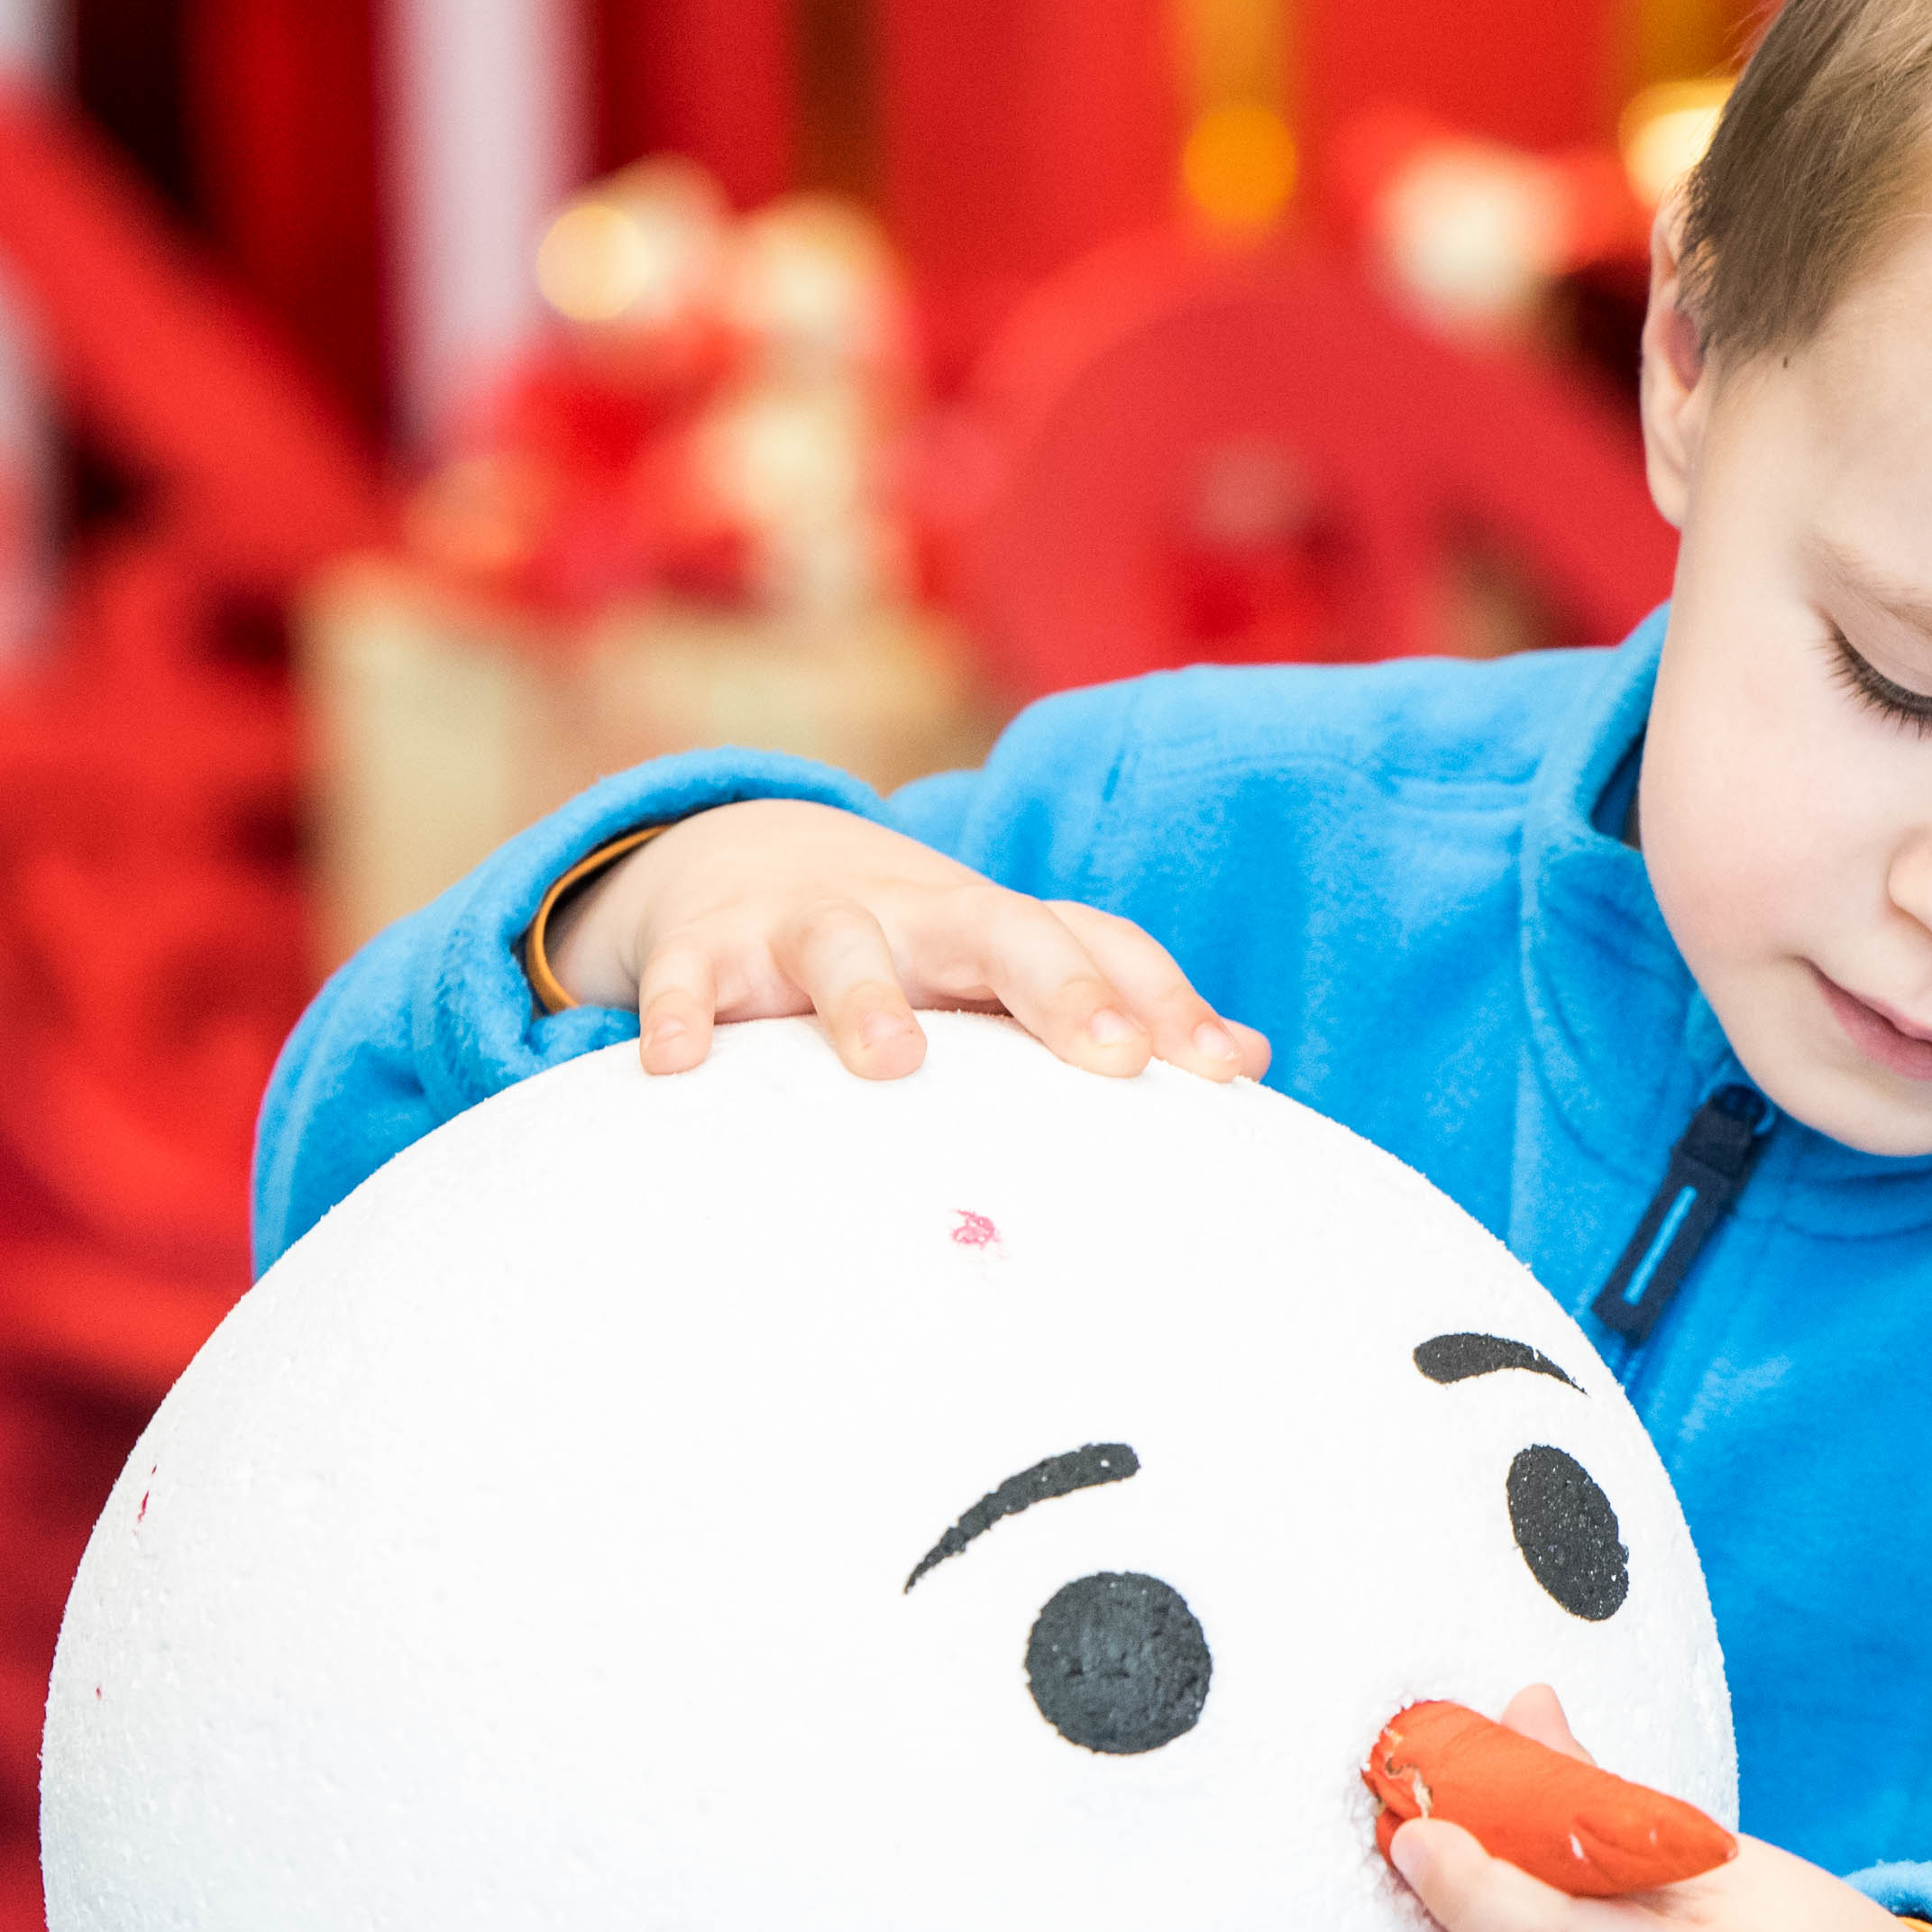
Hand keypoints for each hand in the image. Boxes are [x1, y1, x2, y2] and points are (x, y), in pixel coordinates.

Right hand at [545, 800, 1263, 1084]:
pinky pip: (692, 979)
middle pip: (999, 929)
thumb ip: (1114, 1008)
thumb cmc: (913, 949)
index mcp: (998, 926)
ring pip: (844, 948)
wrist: (747, 859)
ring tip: (895, 1066)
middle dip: (1057, 989)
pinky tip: (679, 1068)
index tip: (1219, 1073)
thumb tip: (1253, 1062)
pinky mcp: (708, 948)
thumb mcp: (1005, 968)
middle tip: (1110, 1059)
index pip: (1099, 942)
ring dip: (869, 1001)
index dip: (1162, 1000)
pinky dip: (681, 1013)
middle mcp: (916, 913)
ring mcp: (809, 924)